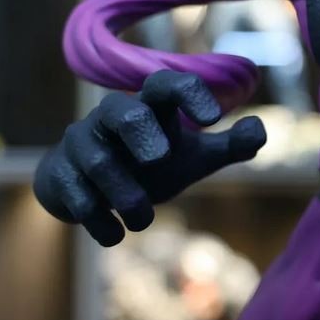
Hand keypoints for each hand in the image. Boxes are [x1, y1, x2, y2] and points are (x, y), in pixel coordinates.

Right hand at [34, 71, 265, 245]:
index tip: (213, 118)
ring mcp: (81, 145)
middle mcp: (111, 119)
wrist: (89, 187)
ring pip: (97, 161)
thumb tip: (260, 130)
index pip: (166, 83)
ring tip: (143, 221)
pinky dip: (98, 220)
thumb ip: (229, 146)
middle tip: (160, 160)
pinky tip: (115, 236)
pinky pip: (74, 195)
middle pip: (121, 110)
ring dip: (124, 195)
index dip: (189, 93)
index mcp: (149, 108)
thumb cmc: (149, 164)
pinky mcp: (59, 176)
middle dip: (140, 132)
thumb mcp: (193, 157)